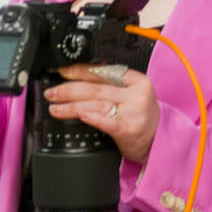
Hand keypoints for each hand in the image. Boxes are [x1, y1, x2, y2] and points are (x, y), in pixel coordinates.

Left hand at [46, 64, 160, 164]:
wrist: (159, 141)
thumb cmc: (141, 116)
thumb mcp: (133, 94)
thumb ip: (112, 84)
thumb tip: (79, 75)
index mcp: (137, 81)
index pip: (104, 72)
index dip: (80, 71)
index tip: (63, 72)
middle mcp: (136, 95)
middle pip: (96, 89)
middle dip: (68, 89)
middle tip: (52, 92)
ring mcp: (133, 113)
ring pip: (96, 104)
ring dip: (71, 106)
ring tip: (55, 108)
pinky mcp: (129, 130)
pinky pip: (107, 122)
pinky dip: (92, 118)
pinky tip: (80, 116)